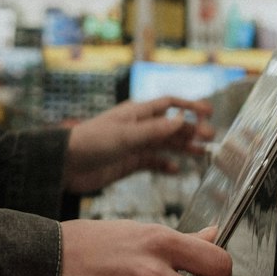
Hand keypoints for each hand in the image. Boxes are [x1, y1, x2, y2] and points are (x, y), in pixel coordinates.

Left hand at [62, 97, 214, 193]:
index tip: (208, 112)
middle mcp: (138, 127)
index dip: (189, 106)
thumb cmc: (90, 143)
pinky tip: (175, 170)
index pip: (169, 105)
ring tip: (202, 154)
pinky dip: (165, 165)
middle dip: (190, 131)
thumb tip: (181, 120)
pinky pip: (152, 162)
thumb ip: (154, 131)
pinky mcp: (129, 162)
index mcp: (136, 113)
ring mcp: (134, 145)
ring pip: (165, 144)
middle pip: (171, 126)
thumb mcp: (125, 136)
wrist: (66, 166)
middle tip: (210, 139)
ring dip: (183, 148)